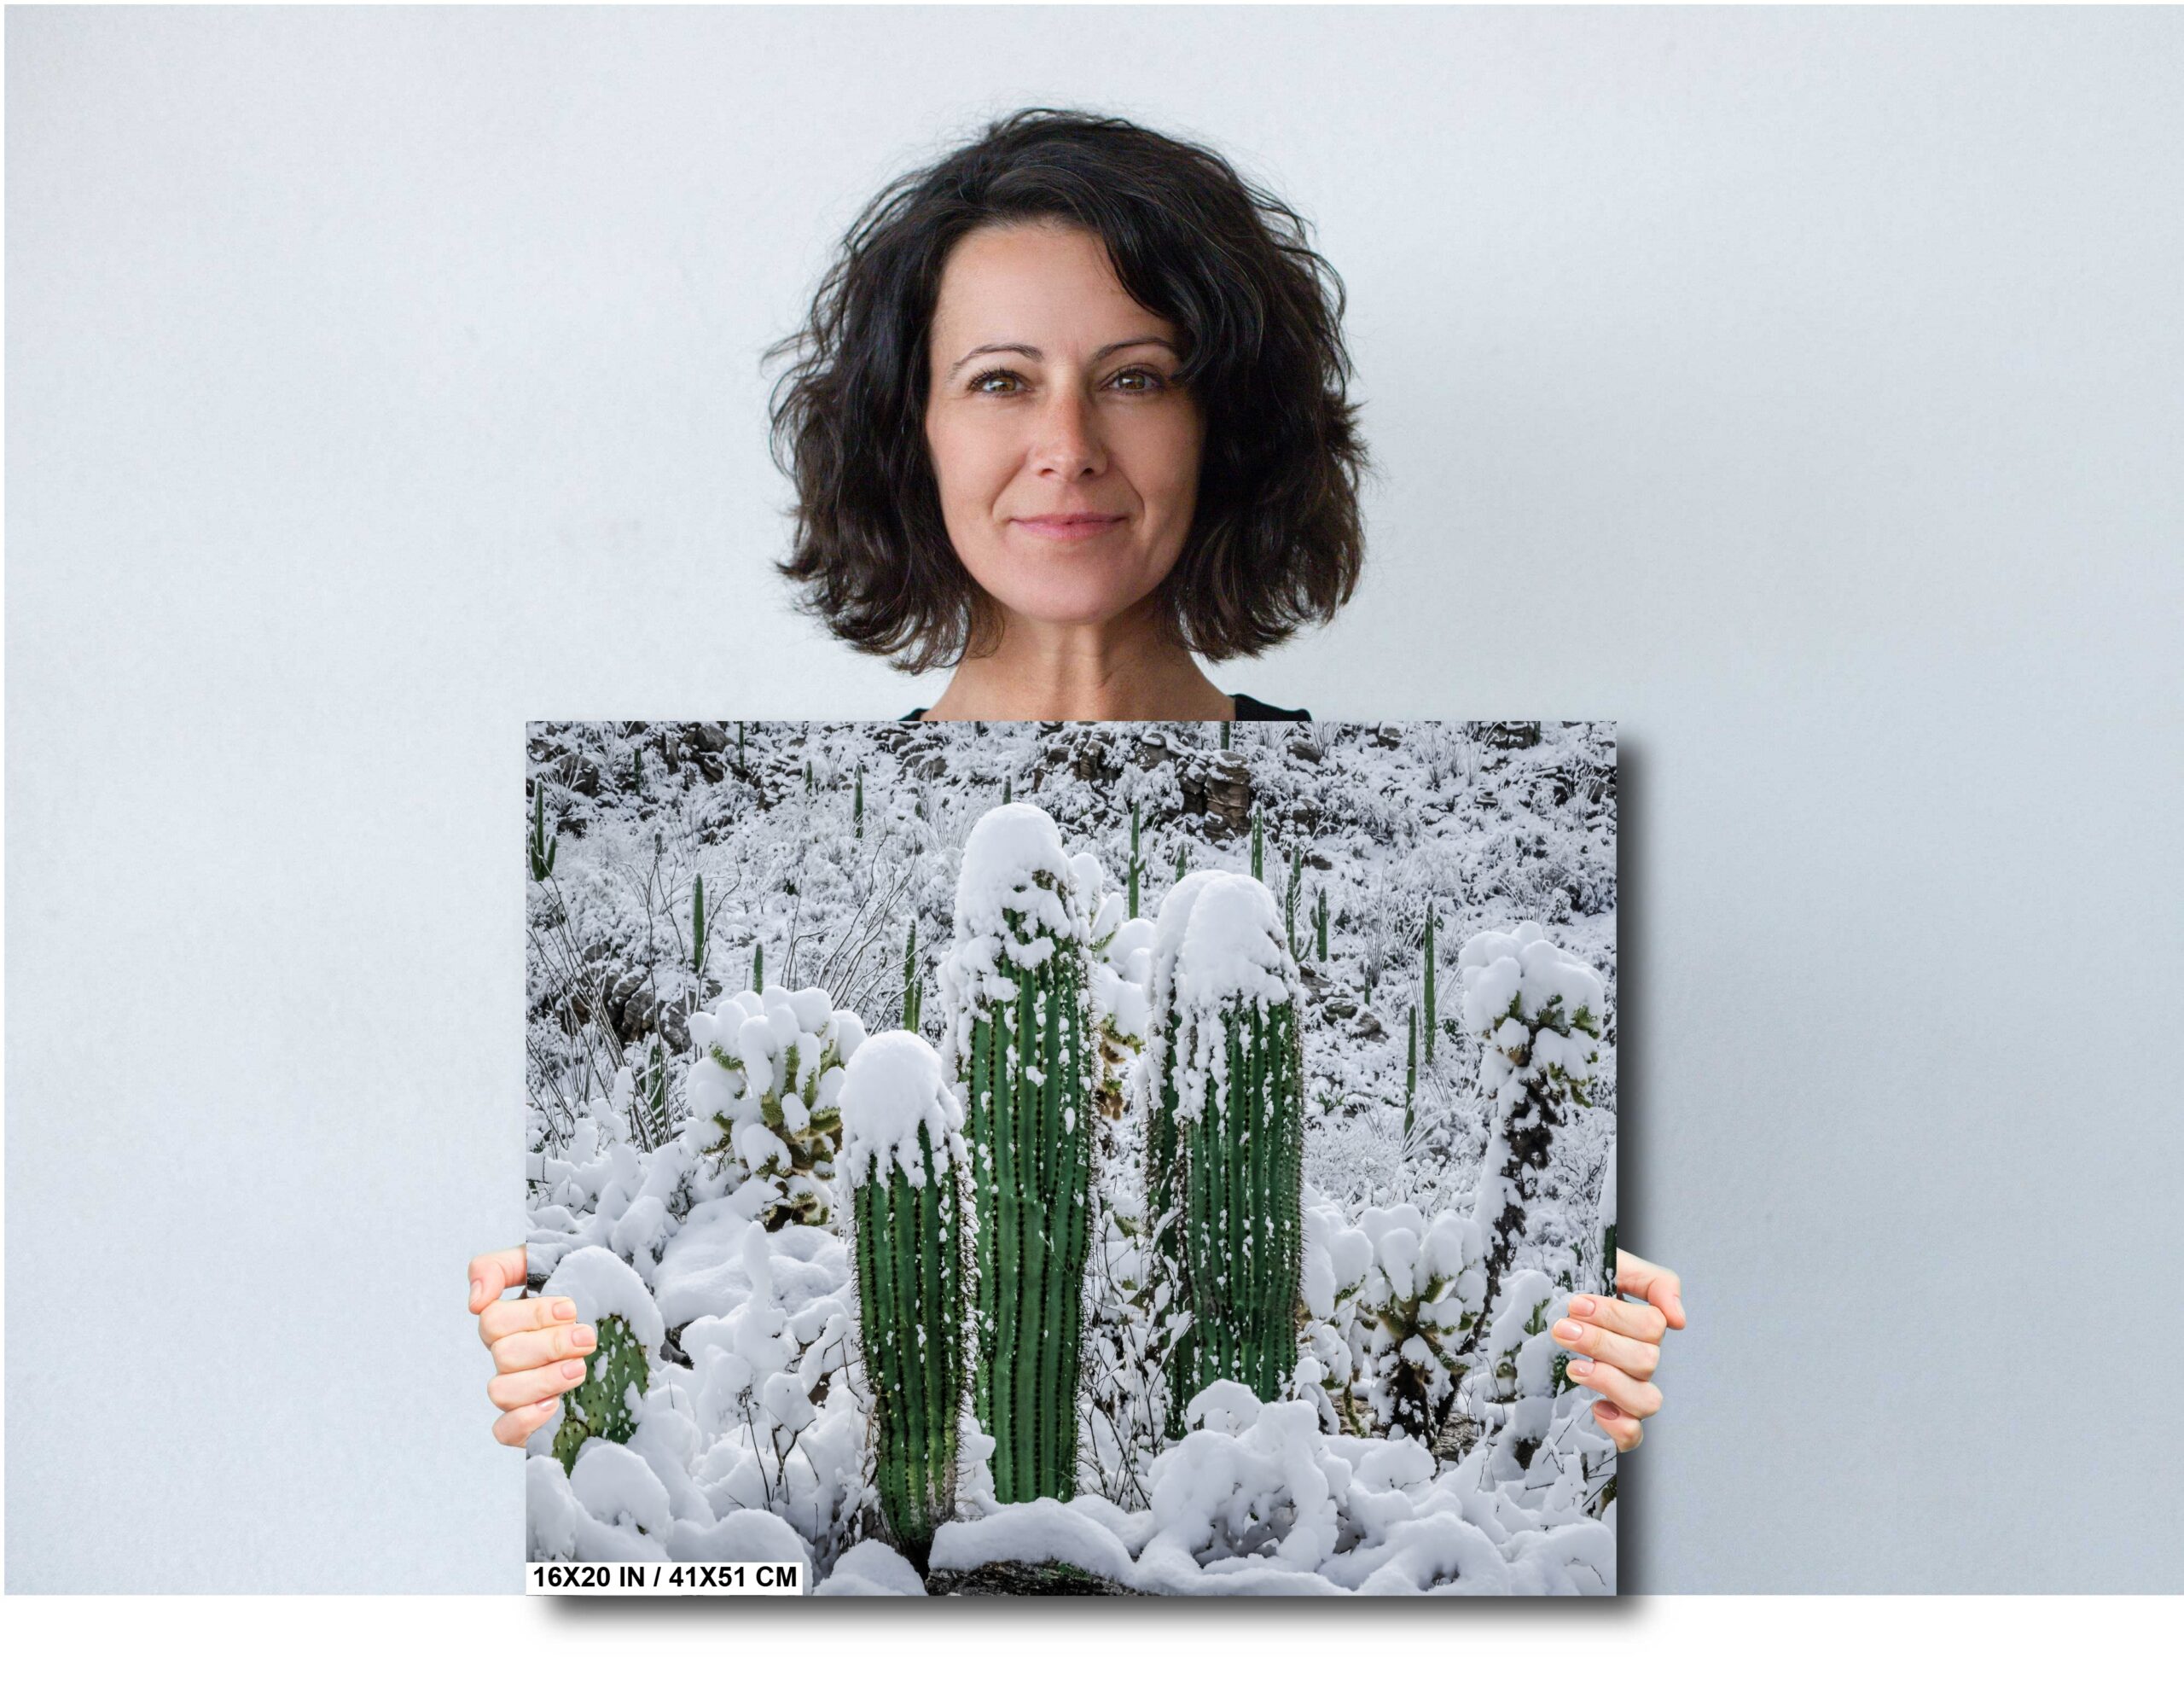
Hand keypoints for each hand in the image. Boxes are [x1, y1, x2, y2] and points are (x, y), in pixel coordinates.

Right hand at [469, 1245, 597, 1447]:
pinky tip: (554, 1405)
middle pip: (503, 1356)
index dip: (531, 1316)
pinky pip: (504, 1431)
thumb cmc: (584, 1281)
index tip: (571, 1308)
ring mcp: (517, 1387)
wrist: (626, 1310)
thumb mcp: (546, 1259)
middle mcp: (507, 1355)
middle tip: (587, 1338)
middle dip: (549, 1345)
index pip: (494, 1320)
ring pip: (502, 1392)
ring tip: (579, 1369)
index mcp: (508, 1320)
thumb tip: (474, 1301)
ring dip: (543, 1380)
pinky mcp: (529, 1419)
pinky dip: (524, 1420)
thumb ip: (500, 1267)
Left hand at [1550, 1248, 1684, 1451]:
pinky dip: (1620, 1427)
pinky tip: (1597, 1408)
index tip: (1576, 1304)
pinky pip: (1632, 1435)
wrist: (1539, 1299)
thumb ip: (1655, 1282)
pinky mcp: (1611, 1415)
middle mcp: (1640, 1360)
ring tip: (1574, 1367)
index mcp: (1643, 1326)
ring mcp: (1628, 1389)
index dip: (1615, 1316)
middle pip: (1646, 1361)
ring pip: (1646, 1400)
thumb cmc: (1577, 1283)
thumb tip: (1679, 1319)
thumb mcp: (1614, 1266)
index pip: (1652, 1326)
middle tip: (1563, 1329)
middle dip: (1600, 1343)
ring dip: (1609, 1381)